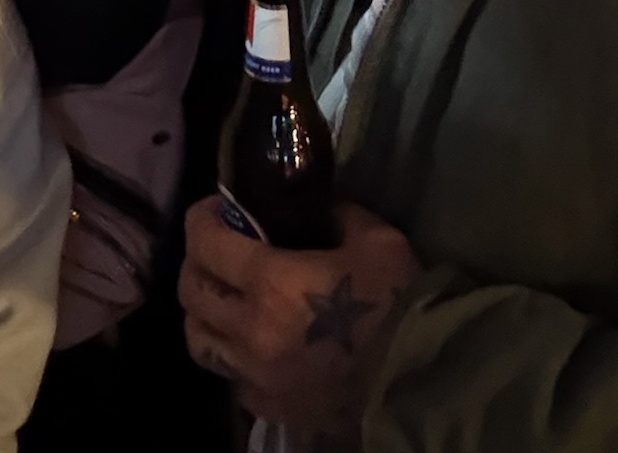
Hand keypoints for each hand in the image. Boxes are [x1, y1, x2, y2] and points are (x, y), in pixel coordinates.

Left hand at [179, 197, 420, 436]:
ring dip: (204, 314)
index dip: (202, 218)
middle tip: (216, 248)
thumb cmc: (398, 305)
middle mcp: (249, 331)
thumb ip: (337, 216)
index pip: (205, 242)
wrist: (426, 383)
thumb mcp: (375, 239)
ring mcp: (256, 377)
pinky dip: (233, 358)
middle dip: (196, 262)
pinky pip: (232, 380)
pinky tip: (254, 346)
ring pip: (200, 341)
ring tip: (224, 299)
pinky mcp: (272, 409)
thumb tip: (321, 212)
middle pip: (191, 292)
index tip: (216, 208)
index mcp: (269, 283)